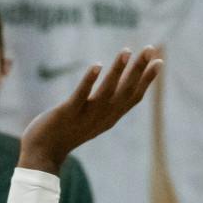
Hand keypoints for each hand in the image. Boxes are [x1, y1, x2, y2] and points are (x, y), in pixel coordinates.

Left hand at [17, 48, 161, 171]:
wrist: (43, 154)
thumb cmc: (67, 133)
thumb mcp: (92, 120)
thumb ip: (106, 106)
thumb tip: (117, 90)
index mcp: (110, 117)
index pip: (134, 96)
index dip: (147, 79)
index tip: (160, 61)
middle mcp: (102, 117)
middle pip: (125, 91)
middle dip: (139, 69)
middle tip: (151, 48)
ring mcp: (85, 115)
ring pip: (106, 91)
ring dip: (118, 71)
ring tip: (127, 50)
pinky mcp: (67, 113)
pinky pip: (80, 95)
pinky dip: (89, 81)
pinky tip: (97, 65)